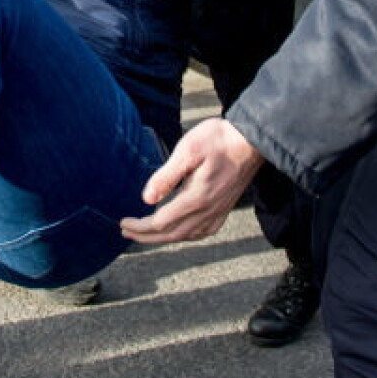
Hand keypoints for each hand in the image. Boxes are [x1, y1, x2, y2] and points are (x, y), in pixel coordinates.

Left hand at [119, 117, 262, 244]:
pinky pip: (202, 232)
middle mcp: (208, 211)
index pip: (161, 222)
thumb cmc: (220, 139)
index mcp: (196, 198)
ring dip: (164, 238)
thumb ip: (166, 176)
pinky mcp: (225, 209)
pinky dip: (185, 235)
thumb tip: (146, 199)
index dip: (140, 226)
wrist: (253, 141)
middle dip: (146, 236)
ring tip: (146, 234)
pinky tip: (179, 231)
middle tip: (127, 232)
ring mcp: (218, 212)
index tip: (123, 222)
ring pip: (186, 236)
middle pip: (171, 234)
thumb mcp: (188, 150)